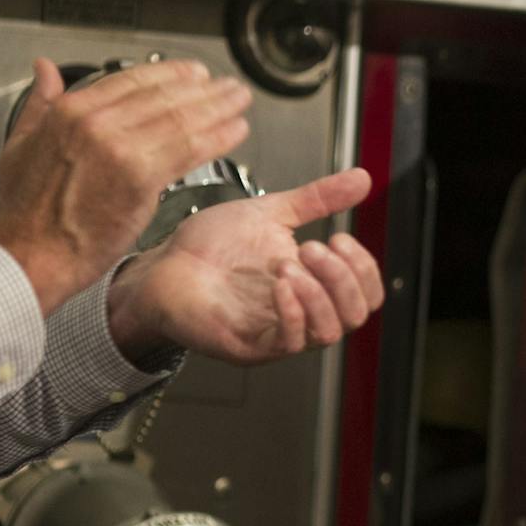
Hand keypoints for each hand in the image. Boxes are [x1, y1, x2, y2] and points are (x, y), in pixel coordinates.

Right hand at [0, 58, 253, 314]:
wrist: (31, 255)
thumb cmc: (27, 210)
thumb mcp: (20, 143)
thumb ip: (41, 103)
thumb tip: (45, 69)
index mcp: (71, 111)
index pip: (133, 80)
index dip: (171, 75)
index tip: (195, 74)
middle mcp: (97, 124)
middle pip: (164, 96)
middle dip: (204, 89)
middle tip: (228, 86)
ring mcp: (120, 149)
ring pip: (182, 119)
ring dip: (219, 107)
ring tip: (240, 101)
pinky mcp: (142, 178)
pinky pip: (191, 150)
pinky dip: (219, 137)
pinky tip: (237, 130)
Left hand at [105, 169, 382, 365]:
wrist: (160, 265)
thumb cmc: (209, 248)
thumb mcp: (272, 213)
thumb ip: (318, 199)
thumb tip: (361, 179)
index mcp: (312, 286)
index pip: (365, 295)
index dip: (363, 268)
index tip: (340, 236)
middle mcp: (300, 313)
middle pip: (355, 316)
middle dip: (344, 277)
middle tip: (313, 248)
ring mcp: (276, 332)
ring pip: (329, 332)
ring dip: (319, 293)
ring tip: (289, 263)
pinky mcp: (249, 345)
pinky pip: (289, 342)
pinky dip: (292, 311)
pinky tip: (280, 283)